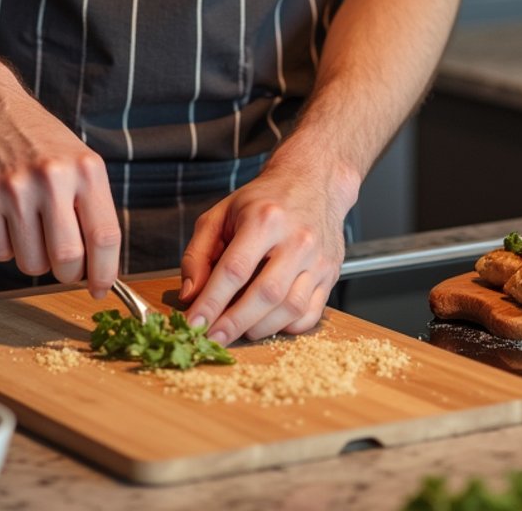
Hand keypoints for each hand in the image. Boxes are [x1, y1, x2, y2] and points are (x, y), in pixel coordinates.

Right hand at [0, 61, 120, 297]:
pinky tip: (7, 218)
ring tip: (30, 224)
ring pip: (32, 263)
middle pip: (68, 259)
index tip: (101, 288)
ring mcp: (16, 189)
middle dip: (67, 273)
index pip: (105, 236)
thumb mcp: (78, 161)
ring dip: (34, 257)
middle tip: (63, 262)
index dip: (106, 272)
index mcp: (86, 169)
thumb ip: (92, 209)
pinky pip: (0, 253)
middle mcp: (53, 178)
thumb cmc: (39, 141)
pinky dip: (5, 246)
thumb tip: (99, 268)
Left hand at [179, 161, 349, 343]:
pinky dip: (286, 327)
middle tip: (213, 339)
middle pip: (266, 293)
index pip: (235, 269)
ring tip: (238, 330)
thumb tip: (191, 294)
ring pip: (290, 308)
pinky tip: (267, 322)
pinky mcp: (331, 274)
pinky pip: (310, 314)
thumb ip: (199, 253)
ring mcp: (318, 258)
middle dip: (234, 323)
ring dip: (259, 328)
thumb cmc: (263, 200)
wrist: (312, 182)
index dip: (212, 301)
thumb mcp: (221, 213)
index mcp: (265, 218)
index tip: (195, 324)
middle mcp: (296, 239)